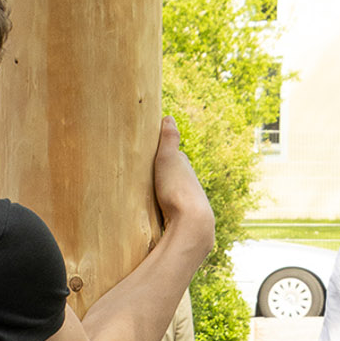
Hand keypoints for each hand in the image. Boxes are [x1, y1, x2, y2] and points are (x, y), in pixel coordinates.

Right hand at [153, 118, 213, 241]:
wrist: (191, 222)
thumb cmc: (177, 188)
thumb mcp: (169, 159)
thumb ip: (169, 140)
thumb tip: (169, 118)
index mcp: (185, 168)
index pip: (175, 157)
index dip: (164, 155)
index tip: (153, 154)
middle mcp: (190, 184)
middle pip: (175, 177)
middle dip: (164, 176)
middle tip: (148, 176)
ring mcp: (187, 203)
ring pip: (173, 195)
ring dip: (164, 195)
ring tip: (149, 197)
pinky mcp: (182, 221)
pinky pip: (171, 212)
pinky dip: (164, 211)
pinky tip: (157, 216)